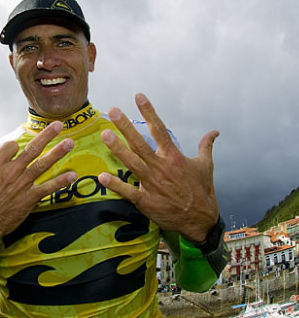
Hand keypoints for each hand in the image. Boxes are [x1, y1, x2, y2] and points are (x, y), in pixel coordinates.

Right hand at [0, 121, 76, 247]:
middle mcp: (10, 172)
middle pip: (31, 149)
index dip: (16, 144)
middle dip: (47, 136)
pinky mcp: (29, 199)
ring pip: (42, 165)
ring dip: (57, 153)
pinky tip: (73, 175)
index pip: (11, 146)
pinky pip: (47, 188)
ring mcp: (21, 185)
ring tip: (70, 143)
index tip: (20, 143)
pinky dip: (60, 182)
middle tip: (59, 125)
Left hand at [97, 93, 218, 242]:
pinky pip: (128, 191)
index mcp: (173, 157)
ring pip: (132, 163)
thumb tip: (215, 132)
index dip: (149, 112)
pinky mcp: (146, 201)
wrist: (201, 220)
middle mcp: (161, 167)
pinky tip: (102, 176)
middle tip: (113, 111)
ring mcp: (153, 184)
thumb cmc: (202, 191)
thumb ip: (206, 146)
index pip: (160, 130)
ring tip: (105, 135)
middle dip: (126, 127)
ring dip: (118, 149)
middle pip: (140, 143)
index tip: (138, 97)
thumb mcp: (206, 166)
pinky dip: (115, 185)